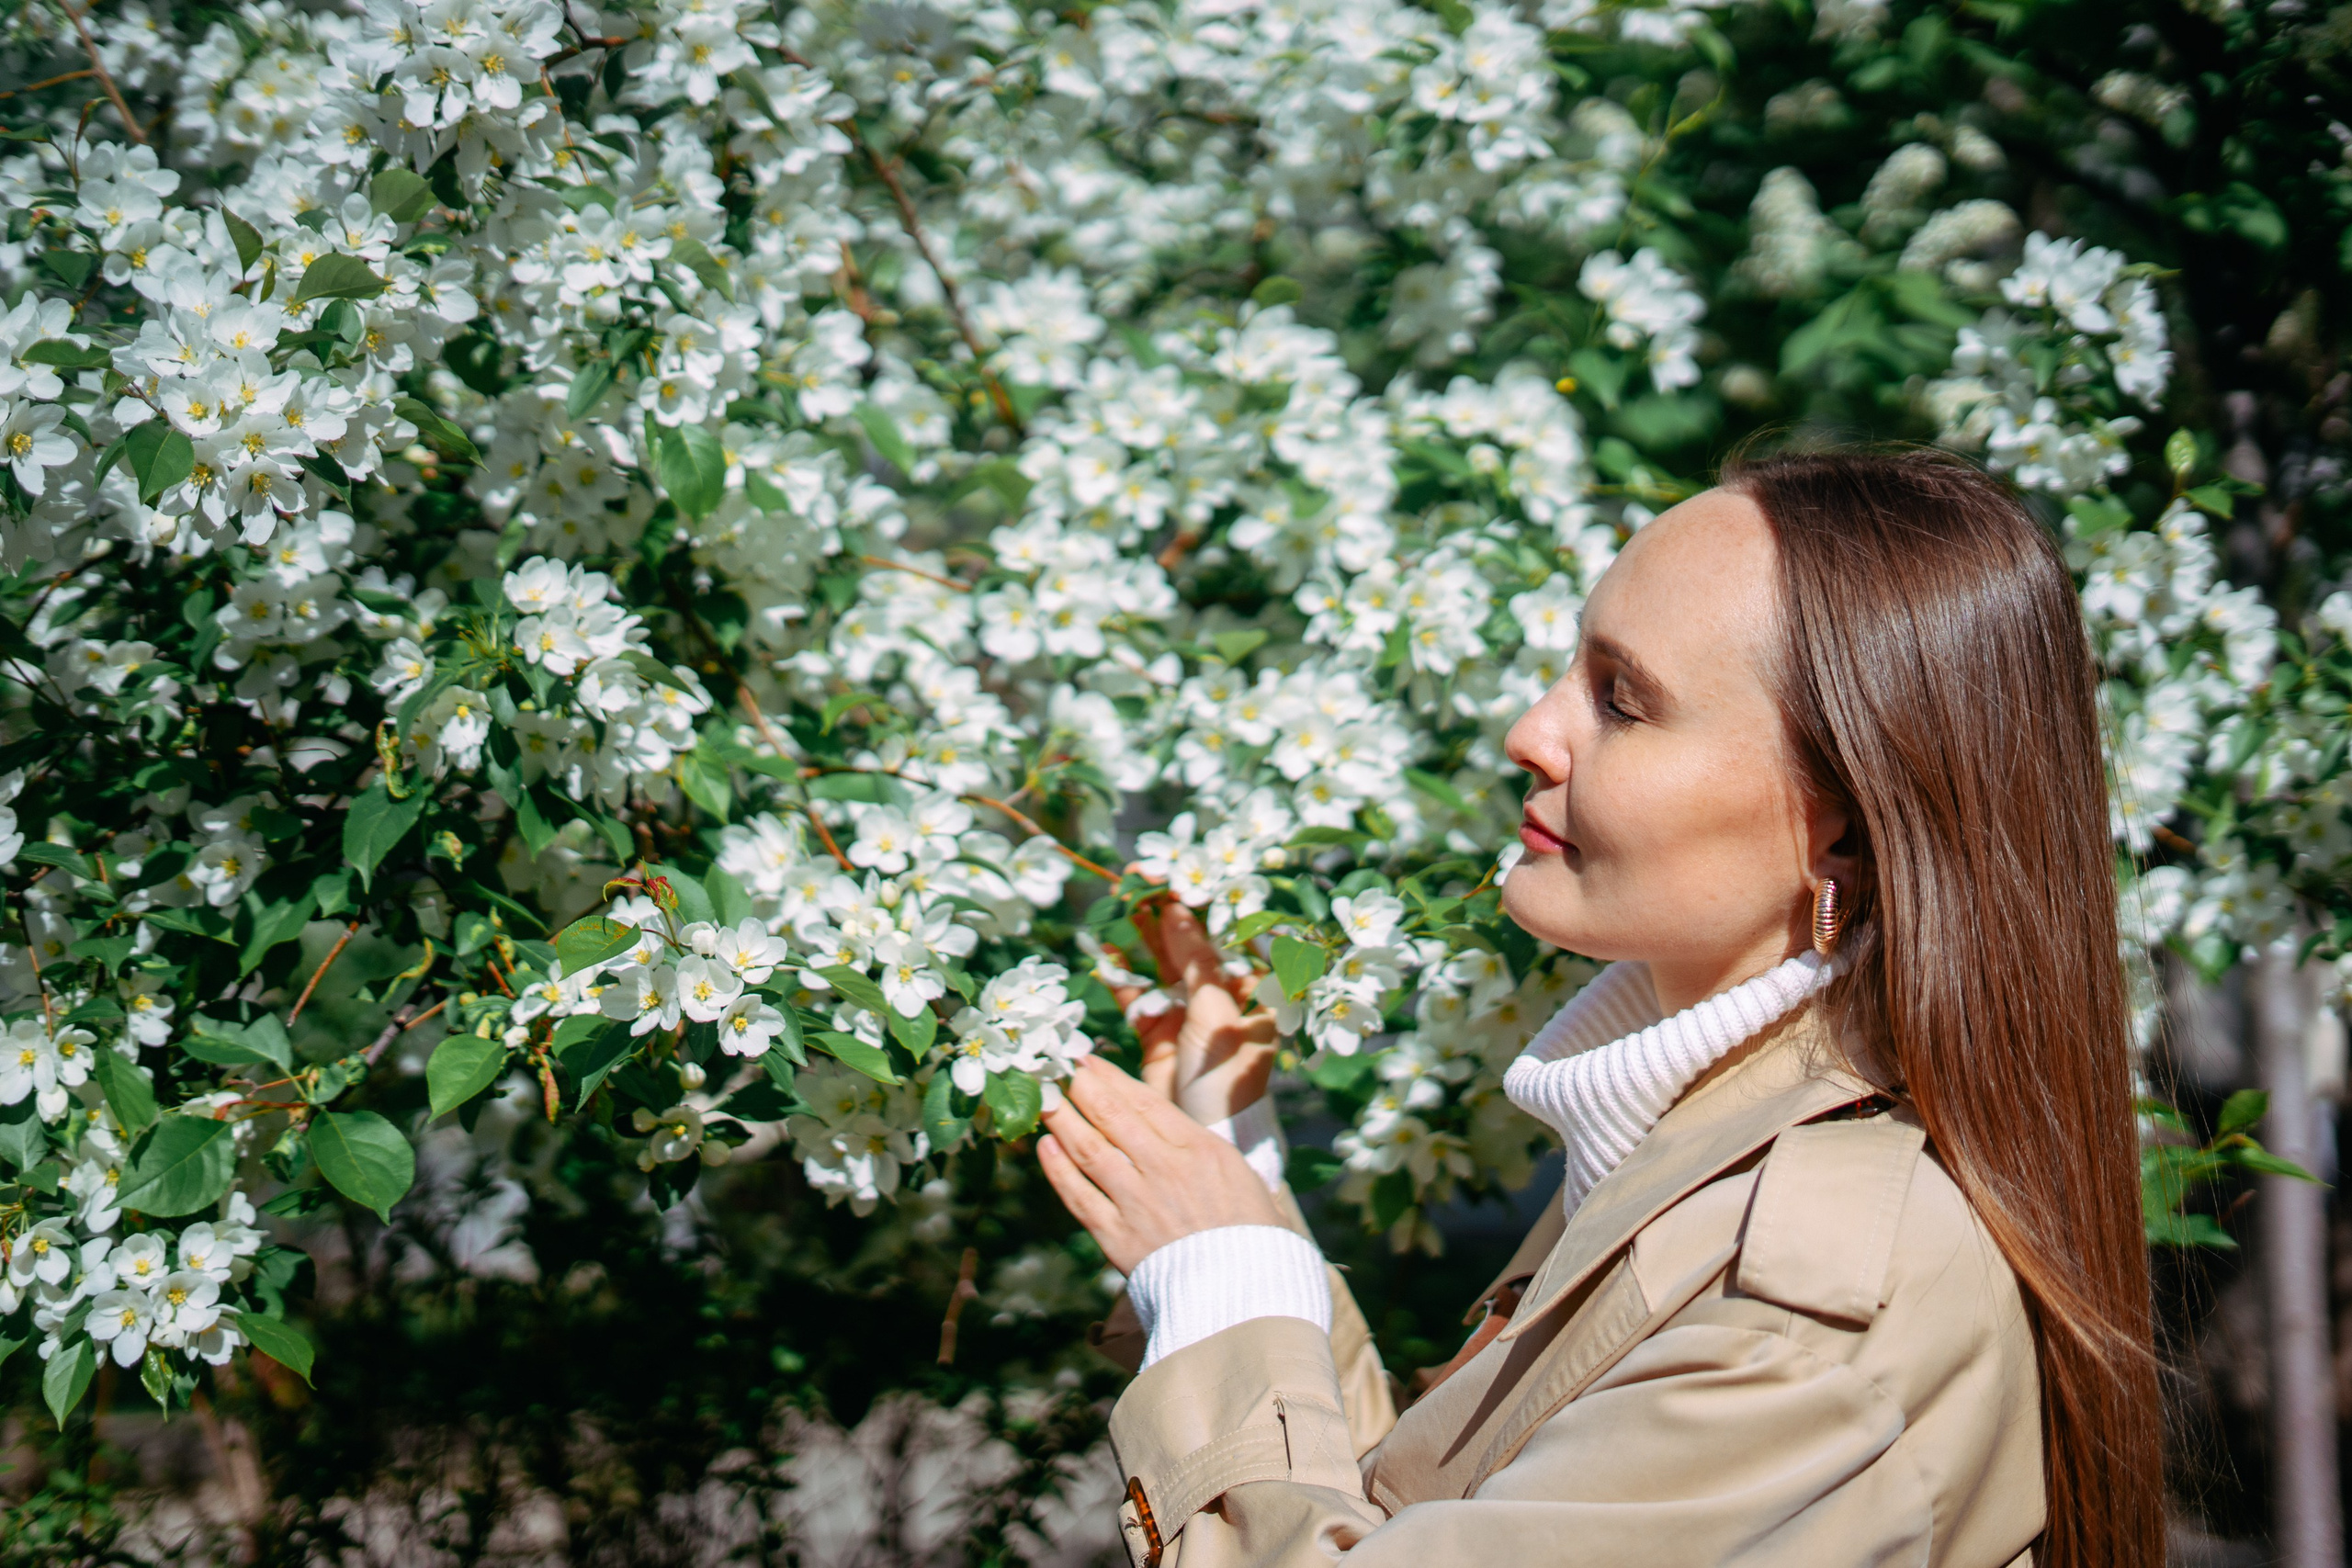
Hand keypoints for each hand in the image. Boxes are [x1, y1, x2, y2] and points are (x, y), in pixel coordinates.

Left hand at [1038, 1056, 1285, 1272]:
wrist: (1247, 1296)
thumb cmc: (1253, 1236)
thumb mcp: (1239, 1175)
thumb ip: (1200, 1147)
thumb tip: (1167, 1124)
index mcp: (1200, 1149)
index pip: (1144, 1100)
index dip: (1110, 1077)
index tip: (1089, 1061)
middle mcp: (1164, 1169)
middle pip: (1111, 1116)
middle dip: (1082, 1087)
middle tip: (1058, 1068)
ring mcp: (1137, 1202)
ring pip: (1088, 1148)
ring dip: (1062, 1119)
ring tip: (1044, 1097)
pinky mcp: (1117, 1237)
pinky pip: (1078, 1195)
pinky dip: (1058, 1169)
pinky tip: (1045, 1147)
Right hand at [1110, 895, 1278, 1124]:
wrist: (1202, 1137)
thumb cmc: (1226, 1078)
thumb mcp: (1216, 1014)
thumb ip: (1196, 962)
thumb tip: (1177, 911)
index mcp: (1253, 991)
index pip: (1228, 934)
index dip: (1203, 904)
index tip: (1177, 876)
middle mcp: (1223, 998)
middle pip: (1193, 945)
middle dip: (1167, 913)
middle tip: (1139, 880)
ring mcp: (1189, 1016)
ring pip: (1163, 965)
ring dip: (1143, 937)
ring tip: (1121, 904)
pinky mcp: (1159, 1035)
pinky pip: (1138, 996)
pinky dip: (1123, 975)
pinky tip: (1107, 951)